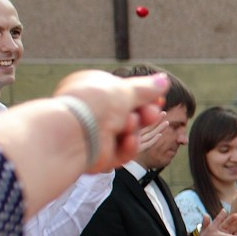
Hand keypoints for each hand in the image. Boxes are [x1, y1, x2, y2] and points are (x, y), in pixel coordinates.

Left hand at [56, 70, 171, 171]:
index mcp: (92, 89)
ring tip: (130, 125)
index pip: (123, 94)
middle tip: (152, 114)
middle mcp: (93, 112)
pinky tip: (127, 140)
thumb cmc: (93, 104)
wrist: (73, 133)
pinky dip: (128, 147)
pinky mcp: (99, 155)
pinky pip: (122, 152)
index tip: (159, 99)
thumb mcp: (125, 90)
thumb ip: (147, 88)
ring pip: (128, 134)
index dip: (143, 97)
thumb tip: (164, 80)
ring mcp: (95, 134)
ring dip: (134, 129)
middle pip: (130, 115)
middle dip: (145, 115)